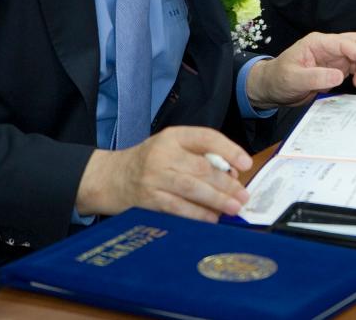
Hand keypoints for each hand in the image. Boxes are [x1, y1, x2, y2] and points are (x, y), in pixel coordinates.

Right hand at [75, 126, 253, 220]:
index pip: (205, 137)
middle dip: (226, 184)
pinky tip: (211, 219)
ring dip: (216, 201)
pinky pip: (177, 208)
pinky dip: (197, 215)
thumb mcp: (171, 147)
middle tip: (243, 195)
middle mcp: (162, 154)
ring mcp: (153, 178)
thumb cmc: (149, 162)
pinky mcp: (147, 200)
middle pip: (201, 168)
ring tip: (233, 208)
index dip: (229, 150)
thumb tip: (232, 175)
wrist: (110, 178)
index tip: (246, 163)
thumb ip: (199, 156)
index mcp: (173, 136)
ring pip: (191, 189)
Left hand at [245, 32, 355, 108]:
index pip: (345, 43)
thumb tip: (339, 76)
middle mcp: (327, 46)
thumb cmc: (278, 79)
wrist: (271, 87)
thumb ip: (315, 77)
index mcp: (317, 43)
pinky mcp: (335, 67)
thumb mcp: (293, 79)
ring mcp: (332, 56)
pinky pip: (354, 65)